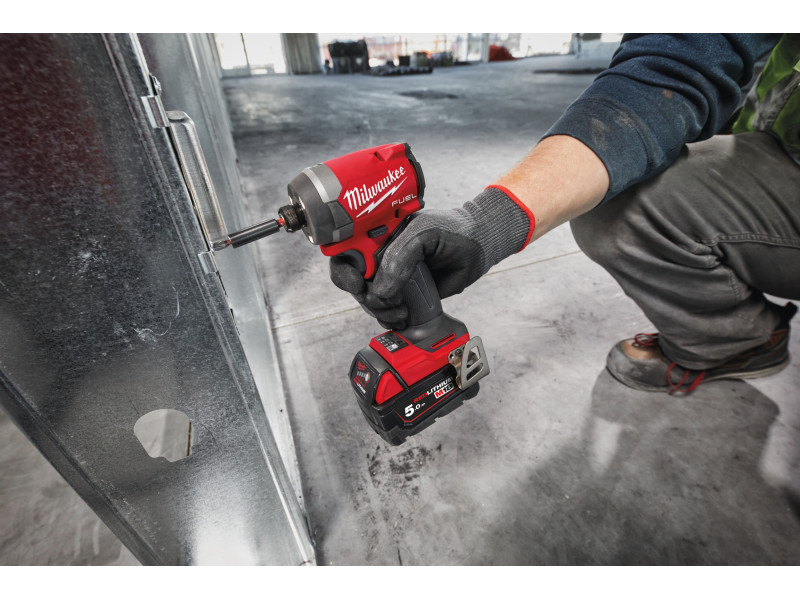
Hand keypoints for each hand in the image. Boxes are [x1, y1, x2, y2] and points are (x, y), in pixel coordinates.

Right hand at [330, 186, 533, 329]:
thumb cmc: (451, 230)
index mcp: (377, 234)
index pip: (344, 249)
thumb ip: (398, 259)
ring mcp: (389, 276)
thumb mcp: (422, 234)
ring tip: (398, 312)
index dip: (343, 268)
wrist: (478, 246)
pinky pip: (383, 310)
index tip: (357, 283)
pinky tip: (401, 317)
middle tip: (376, 301)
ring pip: (366, 298)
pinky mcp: (403, 294)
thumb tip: (379, 291)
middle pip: (350, 278)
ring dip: (376, 310)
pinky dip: (387, 318)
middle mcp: (378, 254)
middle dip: (359, 294)